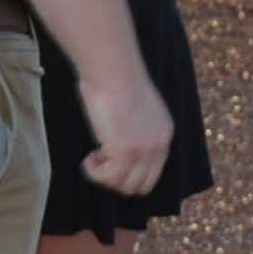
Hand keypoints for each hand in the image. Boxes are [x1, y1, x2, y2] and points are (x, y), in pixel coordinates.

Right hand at [80, 69, 174, 195]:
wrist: (111, 67)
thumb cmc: (114, 78)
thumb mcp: (134, 107)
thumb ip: (134, 128)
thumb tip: (116, 146)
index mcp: (164, 133)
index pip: (153, 173)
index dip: (128, 172)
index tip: (110, 158)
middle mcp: (159, 144)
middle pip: (141, 186)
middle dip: (117, 179)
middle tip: (100, 160)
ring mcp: (144, 149)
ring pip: (124, 186)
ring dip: (105, 176)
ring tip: (94, 156)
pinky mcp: (126, 150)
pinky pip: (107, 178)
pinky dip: (93, 171)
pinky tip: (89, 156)